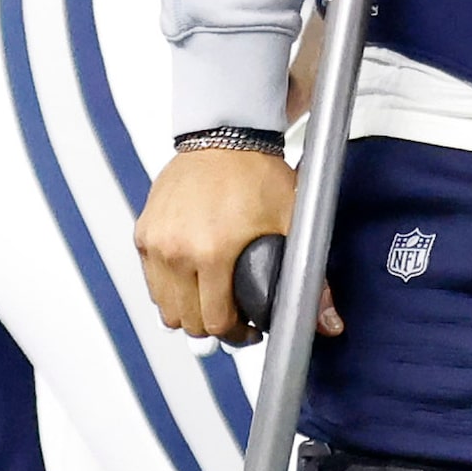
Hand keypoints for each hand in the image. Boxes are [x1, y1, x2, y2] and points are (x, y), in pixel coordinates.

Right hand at [134, 149, 338, 342]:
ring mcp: (156, 244)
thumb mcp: (294, 223)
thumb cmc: (258, 175)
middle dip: (213, 325)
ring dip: (188, 311)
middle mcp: (176, 251)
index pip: (215, 321)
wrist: (226, 138)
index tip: (250, 328)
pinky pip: (152, 281)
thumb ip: (310, 276)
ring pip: (164, 308)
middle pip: (186, 321)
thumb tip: (328, 322)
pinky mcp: (144, 235)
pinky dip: (170, 288)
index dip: (238, 332)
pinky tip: (194, 277)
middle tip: (234, 315)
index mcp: (212, 253)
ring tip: (213, 299)